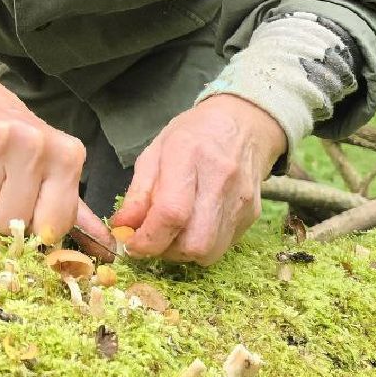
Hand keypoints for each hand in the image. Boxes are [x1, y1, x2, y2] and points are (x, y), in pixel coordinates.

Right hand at [0, 60, 111, 248]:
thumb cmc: (14, 137)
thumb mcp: (51, 167)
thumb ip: (73, 208)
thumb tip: (108, 248)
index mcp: (68, 156)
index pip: (52, 226)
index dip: (32, 224)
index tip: (25, 201)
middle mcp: (37, 143)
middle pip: (9, 221)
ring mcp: (0, 134)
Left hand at [108, 94, 286, 265]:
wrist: (244, 123)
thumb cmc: (194, 134)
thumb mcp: (156, 151)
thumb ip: (138, 191)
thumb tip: (122, 226)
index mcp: (189, 154)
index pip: (171, 212)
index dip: (148, 239)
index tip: (132, 244)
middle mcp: (220, 179)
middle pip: (195, 242)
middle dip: (167, 251)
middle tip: (154, 239)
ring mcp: (241, 199)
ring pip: (210, 252)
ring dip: (184, 253)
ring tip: (173, 233)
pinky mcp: (253, 214)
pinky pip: (224, 246)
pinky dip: (203, 245)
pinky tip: (194, 226)